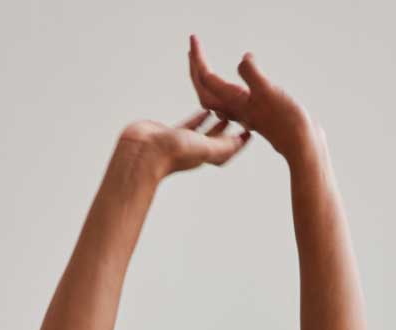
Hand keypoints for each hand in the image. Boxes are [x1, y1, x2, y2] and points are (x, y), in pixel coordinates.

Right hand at [120, 109, 251, 177]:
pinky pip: (192, 123)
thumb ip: (223, 145)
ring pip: (208, 129)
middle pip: (222, 138)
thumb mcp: (204, 147)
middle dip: (233, 127)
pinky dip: (200, 116)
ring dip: (217, 119)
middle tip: (244, 116)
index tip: (253, 127)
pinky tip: (204, 108)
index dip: (242, 138)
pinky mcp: (173, 132)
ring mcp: (186, 141)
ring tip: (228, 110)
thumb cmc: (172, 154)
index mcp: (209, 154)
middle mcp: (199, 149)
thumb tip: (242, 141)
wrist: (142, 153)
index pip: (231, 146)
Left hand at [187, 35, 315, 160]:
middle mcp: (235, 109)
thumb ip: (252, 74)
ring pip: (216, 96)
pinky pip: (232, 100)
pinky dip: (225, 87)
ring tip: (203, 62)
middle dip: (197, 67)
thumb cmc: (286, 120)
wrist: (302, 143)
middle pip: (205, 90)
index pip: (205, 79)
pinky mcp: (256, 114)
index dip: (198, 58)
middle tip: (193, 45)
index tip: (194, 39)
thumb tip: (243, 59)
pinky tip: (231, 83)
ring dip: (207, 78)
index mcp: (232, 102)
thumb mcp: (268, 91)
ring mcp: (244, 113)